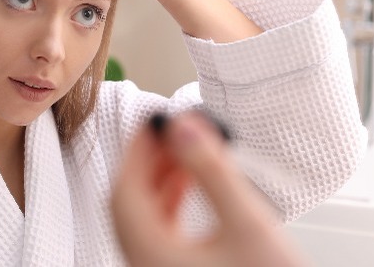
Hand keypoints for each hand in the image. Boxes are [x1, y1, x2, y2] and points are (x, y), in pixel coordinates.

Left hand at [111, 112, 304, 266]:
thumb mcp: (247, 224)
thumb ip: (213, 172)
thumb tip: (183, 128)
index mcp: (152, 256)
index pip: (125, 191)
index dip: (137, 150)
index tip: (154, 122)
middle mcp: (147, 266)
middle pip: (129, 204)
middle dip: (148, 162)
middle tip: (171, 132)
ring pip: (144, 219)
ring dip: (159, 180)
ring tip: (185, 151)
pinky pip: (159, 233)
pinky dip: (169, 203)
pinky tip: (189, 184)